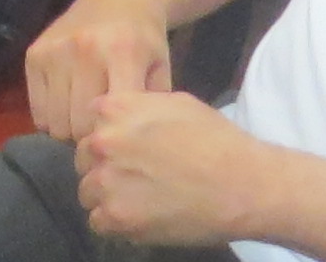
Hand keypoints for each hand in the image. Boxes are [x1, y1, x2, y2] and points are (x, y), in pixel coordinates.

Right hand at [26, 0, 176, 141]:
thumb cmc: (145, 39)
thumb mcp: (161, 69)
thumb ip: (150, 107)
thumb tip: (133, 147)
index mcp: (123, 53)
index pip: (110, 117)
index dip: (115, 136)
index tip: (122, 136)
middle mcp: (85, 49)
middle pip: (78, 125)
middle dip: (91, 136)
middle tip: (102, 127)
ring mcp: (55, 51)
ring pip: (55, 123)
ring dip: (70, 128)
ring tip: (84, 116)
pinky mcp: (34, 54)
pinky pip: (37, 111)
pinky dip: (51, 117)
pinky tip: (67, 104)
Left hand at [74, 90, 270, 247]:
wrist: (242, 185)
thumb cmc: (216, 140)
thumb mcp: (175, 102)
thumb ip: (138, 107)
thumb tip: (121, 114)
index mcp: (115, 109)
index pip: (90, 121)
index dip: (108, 136)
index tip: (125, 148)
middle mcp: (103, 143)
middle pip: (83, 158)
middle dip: (104, 166)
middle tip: (134, 176)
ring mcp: (107, 182)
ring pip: (88, 192)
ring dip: (107, 196)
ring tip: (139, 199)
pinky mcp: (117, 218)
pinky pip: (98, 222)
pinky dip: (116, 223)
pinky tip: (141, 217)